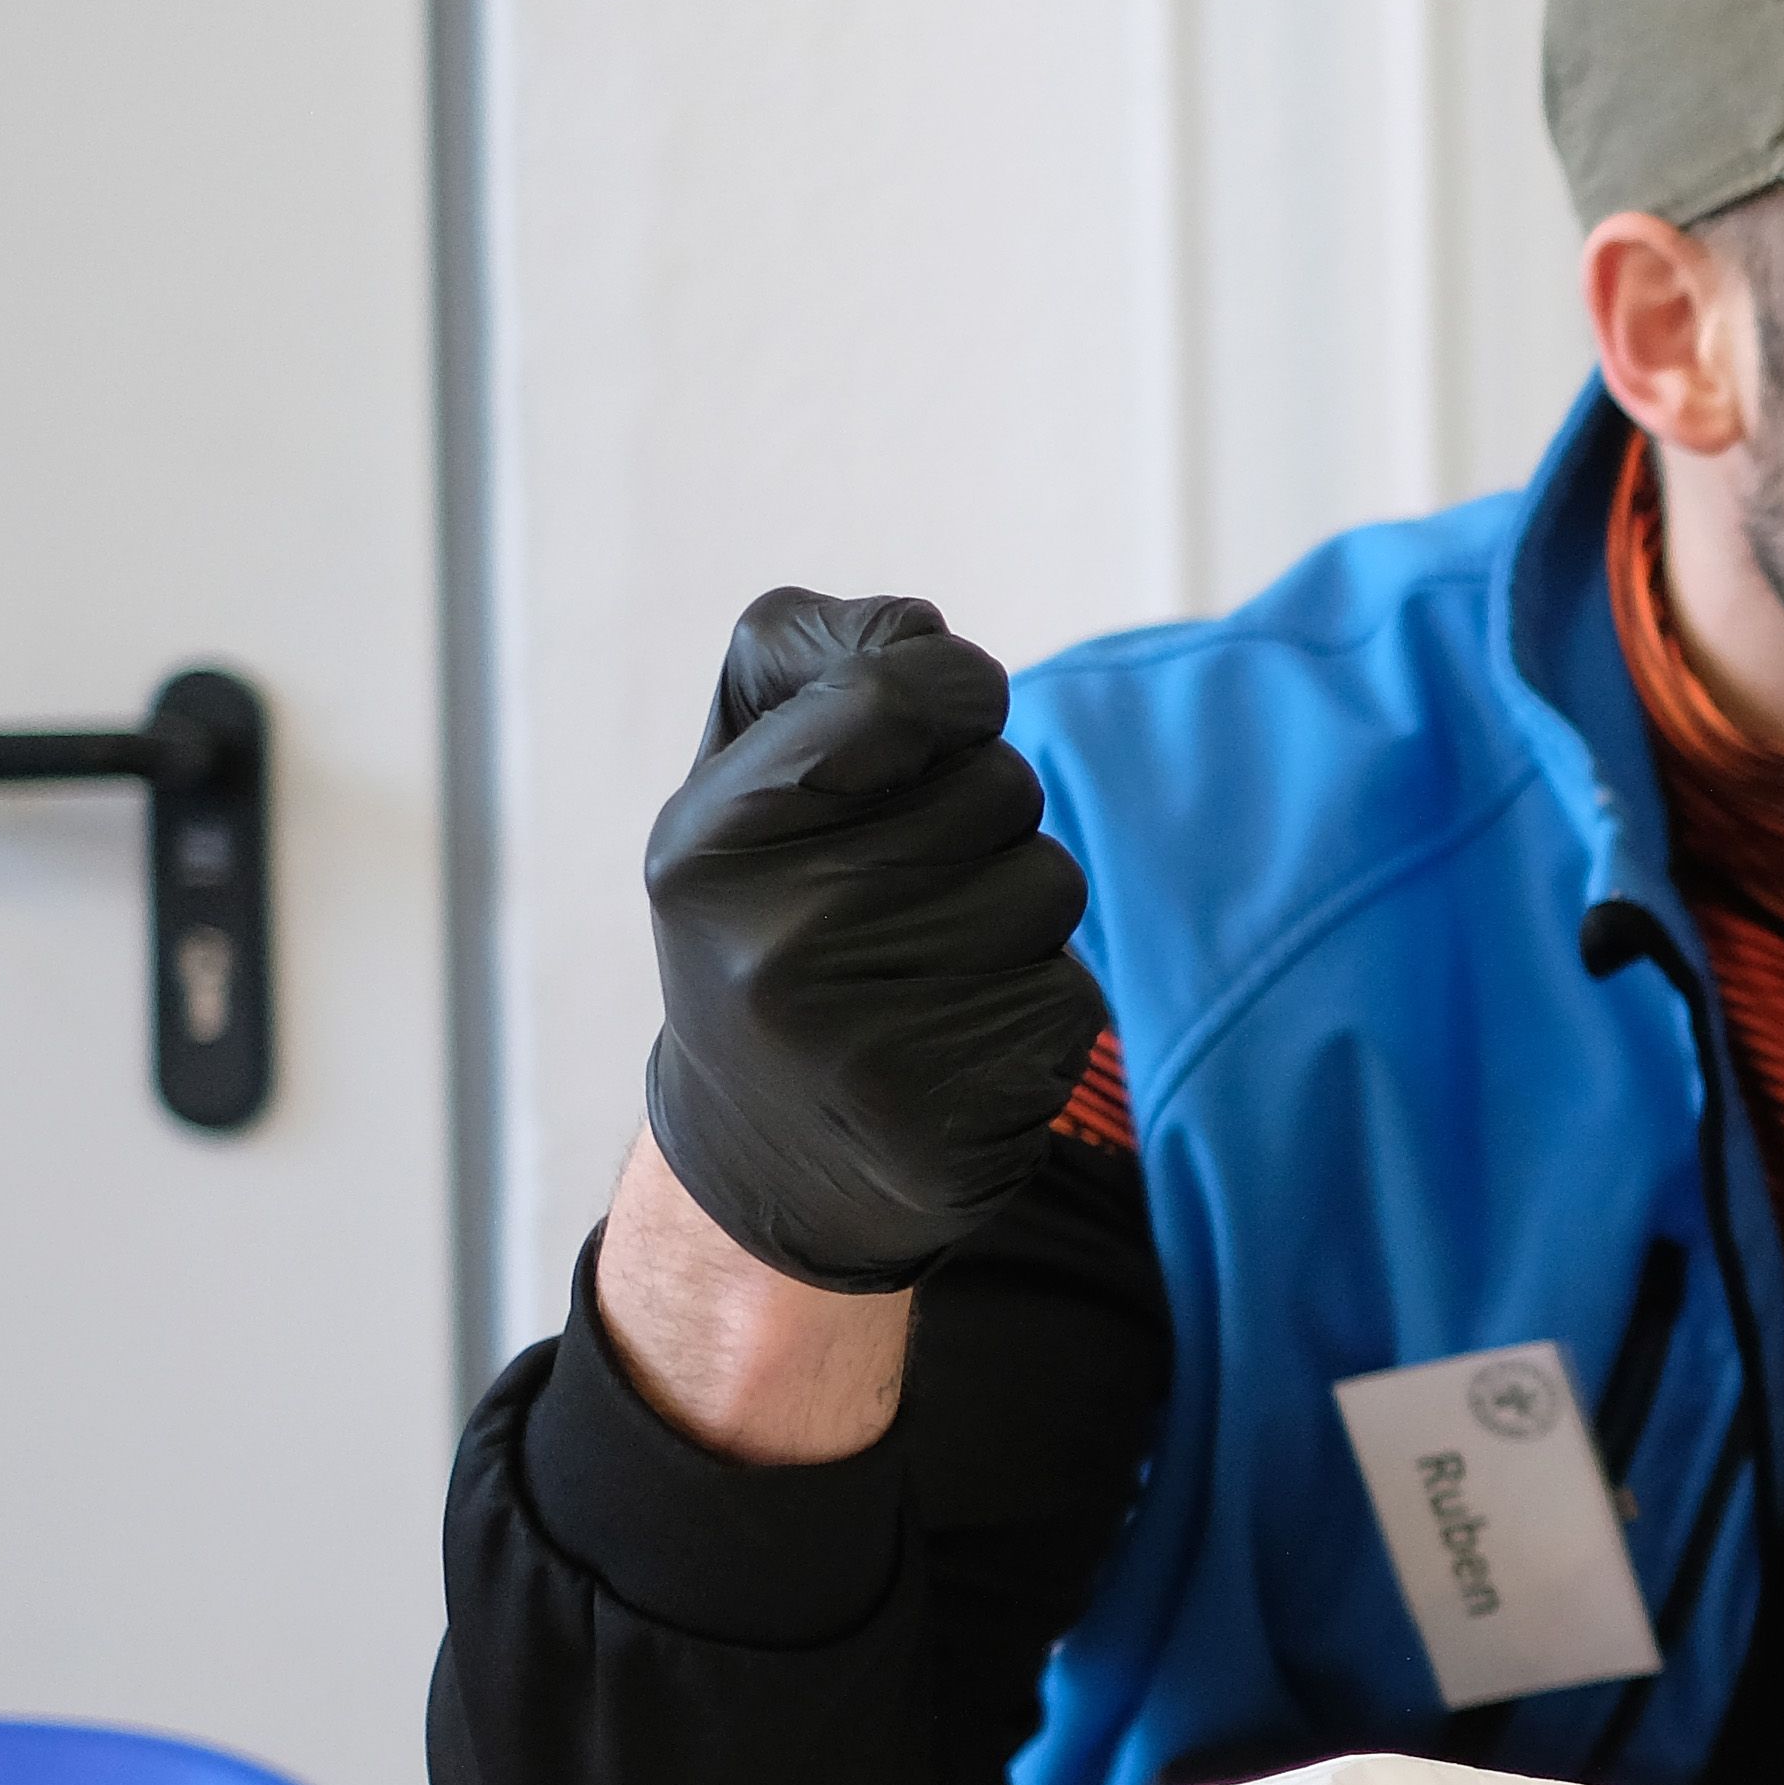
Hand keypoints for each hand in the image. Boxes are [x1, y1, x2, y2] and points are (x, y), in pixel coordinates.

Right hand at [641, 590, 1102, 1295]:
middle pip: (999, 786)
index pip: (896, 690)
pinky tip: (952, 1041)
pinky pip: (1074, 992)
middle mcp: (776, 942)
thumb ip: (806, 668)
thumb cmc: (770, 921)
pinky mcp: (962, 1110)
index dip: (952, 687)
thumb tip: (917, 627)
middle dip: (978, 816)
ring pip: (1048, 884)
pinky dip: (1031, 1003)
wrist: (763, 1157)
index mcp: (709, 844)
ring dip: (1014, 912)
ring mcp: (868, 1038)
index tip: (941, 714)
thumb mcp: (737, 791)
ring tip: (920, 963)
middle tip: (898, 883)